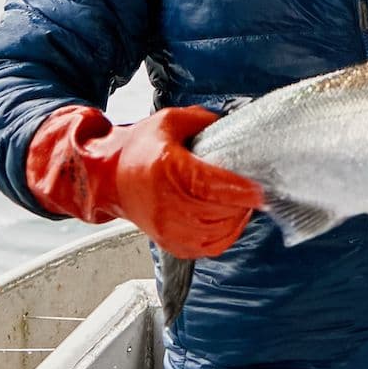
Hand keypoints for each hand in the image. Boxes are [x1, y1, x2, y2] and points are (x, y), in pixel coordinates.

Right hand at [26, 105, 262, 258]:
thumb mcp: (169, 121)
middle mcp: (167, 202)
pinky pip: (206, 247)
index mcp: (168, 169)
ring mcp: (167, 226)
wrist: (109, 177)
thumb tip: (228, 125)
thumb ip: (201, 120)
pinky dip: (224, 237)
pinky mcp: (169, 241)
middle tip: (252, 192)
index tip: (258, 189)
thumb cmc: (138, 149)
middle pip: (217, 211)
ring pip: (215, 232)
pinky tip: (229, 221)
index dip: (239, 189)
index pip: (211, 185)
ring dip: (235, 220)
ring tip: (242, 204)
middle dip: (241, 204)